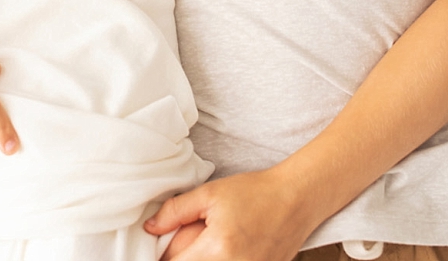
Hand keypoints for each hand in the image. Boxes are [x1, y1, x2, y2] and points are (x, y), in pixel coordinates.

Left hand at [147, 170, 314, 260]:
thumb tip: (150, 228)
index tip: (161, 249)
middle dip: (182, 258)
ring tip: (206, 246)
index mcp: (217, 250)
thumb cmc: (255, 193)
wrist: (297, 199)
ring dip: (201, 260)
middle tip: (183, 245)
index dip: (163, 257)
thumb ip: (175, 211)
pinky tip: (225, 248)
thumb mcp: (209, 194)